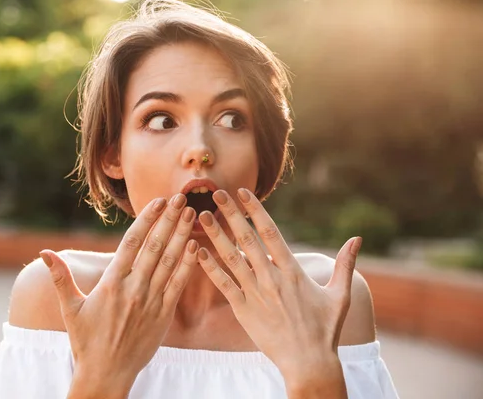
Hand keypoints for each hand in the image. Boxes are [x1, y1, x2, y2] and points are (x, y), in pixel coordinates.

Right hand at [39, 194, 197, 396]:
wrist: (106, 374)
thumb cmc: (85, 341)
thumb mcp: (70, 309)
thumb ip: (61, 278)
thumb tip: (44, 252)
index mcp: (111, 283)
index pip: (132, 243)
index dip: (147, 219)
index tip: (159, 201)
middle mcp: (133, 289)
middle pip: (155, 247)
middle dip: (169, 220)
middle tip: (182, 197)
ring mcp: (151, 302)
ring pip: (169, 262)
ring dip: (182, 236)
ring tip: (192, 214)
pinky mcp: (163, 315)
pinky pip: (178, 285)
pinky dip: (187, 265)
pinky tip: (195, 246)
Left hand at [197, 189, 361, 379]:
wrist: (308, 362)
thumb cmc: (325, 329)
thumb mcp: (340, 294)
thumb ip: (345, 264)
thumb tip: (357, 238)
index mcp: (293, 271)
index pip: (270, 232)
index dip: (255, 210)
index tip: (242, 192)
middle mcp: (271, 278)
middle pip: (247, 239)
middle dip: (231, 214)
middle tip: (216, 193)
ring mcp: (255, 294)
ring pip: (231, 258)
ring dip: (215, 236)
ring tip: (201, 216)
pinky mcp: (243, 310)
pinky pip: (223, 285)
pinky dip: (210, 268)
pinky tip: (198, 252)